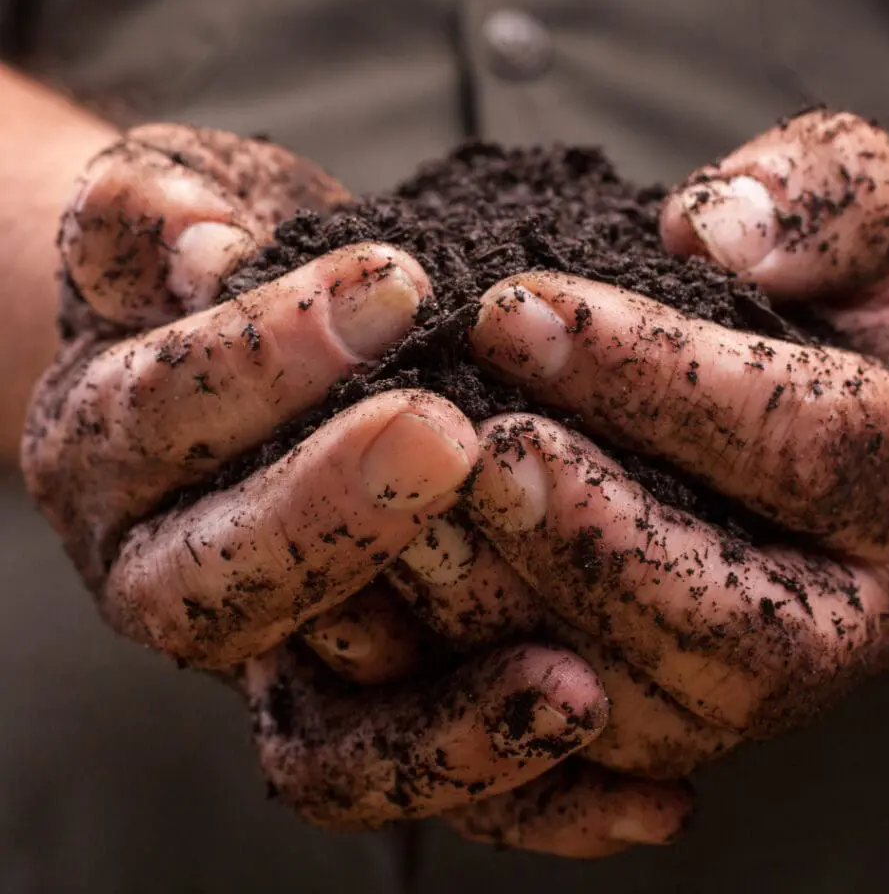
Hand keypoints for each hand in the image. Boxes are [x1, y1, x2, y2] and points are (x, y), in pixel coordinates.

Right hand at [21, 124, 688, 844]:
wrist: (219, 344)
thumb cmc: (207, 264)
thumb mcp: (165, 209)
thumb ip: (153, 219)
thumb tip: (192, 239)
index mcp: (112, 451)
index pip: (159, 417)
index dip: (262, 356)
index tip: (392, 283)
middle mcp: (172, 576)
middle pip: (223, 593)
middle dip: (336, 518)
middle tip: (451, 440)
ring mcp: (272, 659)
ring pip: (327, 746)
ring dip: (450, 726)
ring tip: (577, 684)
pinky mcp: (362, 707)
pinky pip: (430, 782)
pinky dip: (534, 802)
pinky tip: (654, 793)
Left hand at [457, 110, 888, 743]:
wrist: (824, 407)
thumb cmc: (832, 301)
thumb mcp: (861, 217)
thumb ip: (822, 197)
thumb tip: (714, 230)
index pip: (803, 441)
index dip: (657, 377)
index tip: (514, 308)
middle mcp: (854, 618)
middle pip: (739, 626)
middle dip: (595, 535)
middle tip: (476, 445)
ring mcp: (762, 687)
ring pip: (650, 706)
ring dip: (526, 620)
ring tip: (417, 521)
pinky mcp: (674, 716)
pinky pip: (577, 738)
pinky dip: (485, 682)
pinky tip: (406, 591)